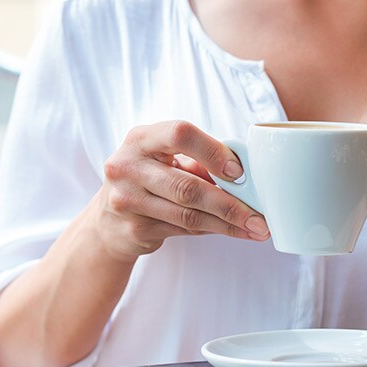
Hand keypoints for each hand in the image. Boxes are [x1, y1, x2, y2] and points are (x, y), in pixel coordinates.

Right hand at [91, 120, 269, 261]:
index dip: (213, 151)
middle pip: (187, 187)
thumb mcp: (164, 159)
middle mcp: (127, 166)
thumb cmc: (148, 179)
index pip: (180, 134)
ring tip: (256, 228)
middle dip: (230, 204)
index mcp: (141, 138)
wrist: (107, 220)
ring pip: (189, 215)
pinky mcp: (134, 229)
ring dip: (228, 223)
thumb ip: (199, 161)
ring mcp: (127, 200)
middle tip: (260, 217)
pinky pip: (184, 230)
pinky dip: (213, 230)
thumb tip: (247, 176)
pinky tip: (234, 231)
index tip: (239, 171)